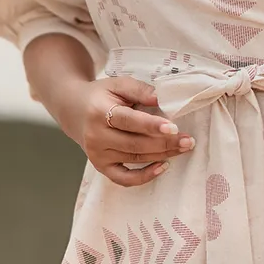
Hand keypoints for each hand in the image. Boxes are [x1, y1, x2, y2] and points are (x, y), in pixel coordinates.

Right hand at [69, 76, 194, 187]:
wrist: (74, 110)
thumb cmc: (101, 95)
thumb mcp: (118, 84)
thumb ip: (140, 90)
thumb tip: (162, 99)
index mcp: (99, 112)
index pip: (128, 121)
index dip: (151, 126)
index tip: (173, 127)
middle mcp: (96, 136)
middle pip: (135, 144)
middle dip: (165, 143)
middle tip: (188, 140)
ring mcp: (97, 154)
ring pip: (135, 159)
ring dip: (162, 155)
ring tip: (183, 148)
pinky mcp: (100, 166)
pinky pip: (123, 178)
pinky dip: (144, 177)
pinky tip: (162, 167)